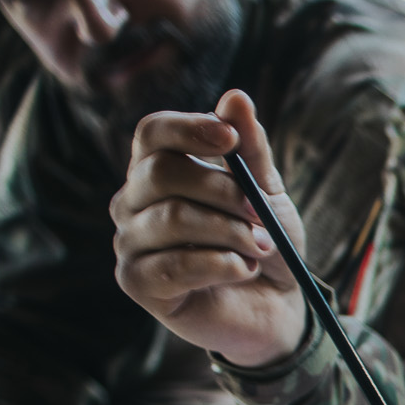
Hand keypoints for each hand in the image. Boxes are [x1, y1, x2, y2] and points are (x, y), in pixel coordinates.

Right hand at [111, 88, 306, 367]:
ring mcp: (129, 242)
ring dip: (230, 233)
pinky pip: (173, 264)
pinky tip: (244, 269)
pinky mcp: (137, 282)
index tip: (230, 139)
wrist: (274, 307)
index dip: (189, 129)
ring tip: (262, 249)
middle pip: (162, 173)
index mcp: (158, 169)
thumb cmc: (265, 245)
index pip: (152, 132)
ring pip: (172, 219)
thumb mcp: (267, 194)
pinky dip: (220, 264)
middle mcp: (132, 201)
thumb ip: (251, 151)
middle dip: (224, 192)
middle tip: (262, 217)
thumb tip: (235, 97)